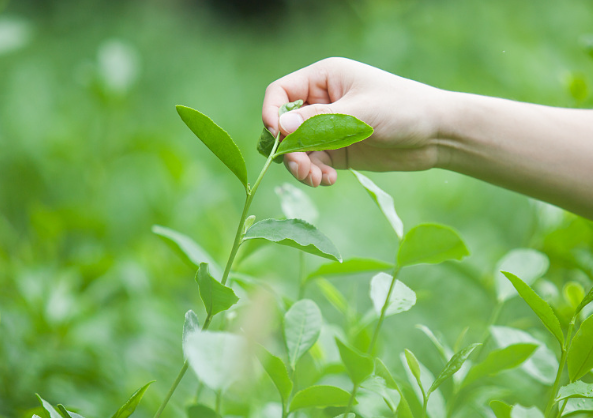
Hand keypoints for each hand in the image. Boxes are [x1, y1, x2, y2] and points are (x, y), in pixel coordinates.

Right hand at [262, 57, 452, 186]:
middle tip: (302, 168)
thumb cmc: (402, 109)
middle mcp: (321, 102)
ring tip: (316, 179)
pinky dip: (315, 174)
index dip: (272, 113)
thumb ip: (319, 120)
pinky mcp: (338, 151)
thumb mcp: (360, 112)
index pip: (281, 92)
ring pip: (297, 149)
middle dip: (289, 149)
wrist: (437, 134)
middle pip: (285, 126)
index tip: (277, 136)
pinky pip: (313, 163)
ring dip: (300, 166)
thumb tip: (279, 126)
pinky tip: (328, 180)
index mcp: (324, 79)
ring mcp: (328, 128)